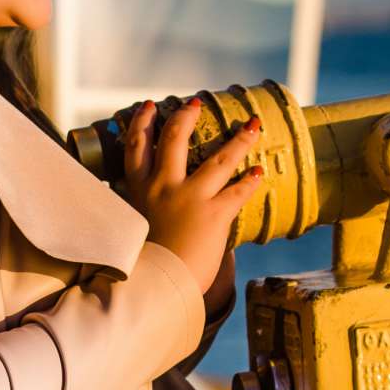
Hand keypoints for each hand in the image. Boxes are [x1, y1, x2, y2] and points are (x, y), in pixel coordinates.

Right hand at [120, 99, 264, 296]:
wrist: (151, 286)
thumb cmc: (138, 268)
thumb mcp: (129, 233)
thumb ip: (140, 216)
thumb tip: (150, 218)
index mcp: (138, 192)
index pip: (135, 147)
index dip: (141, 122)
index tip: (149, 106)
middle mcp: (162, 187)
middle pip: (174, 139)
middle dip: (186, 116)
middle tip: (196, 103)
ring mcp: (189, 198)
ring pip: (219, 159)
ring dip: (239, 140)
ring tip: (253, 126)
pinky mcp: (213, 214)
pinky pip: (238, 191)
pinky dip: (250, 181)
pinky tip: (259, 172)